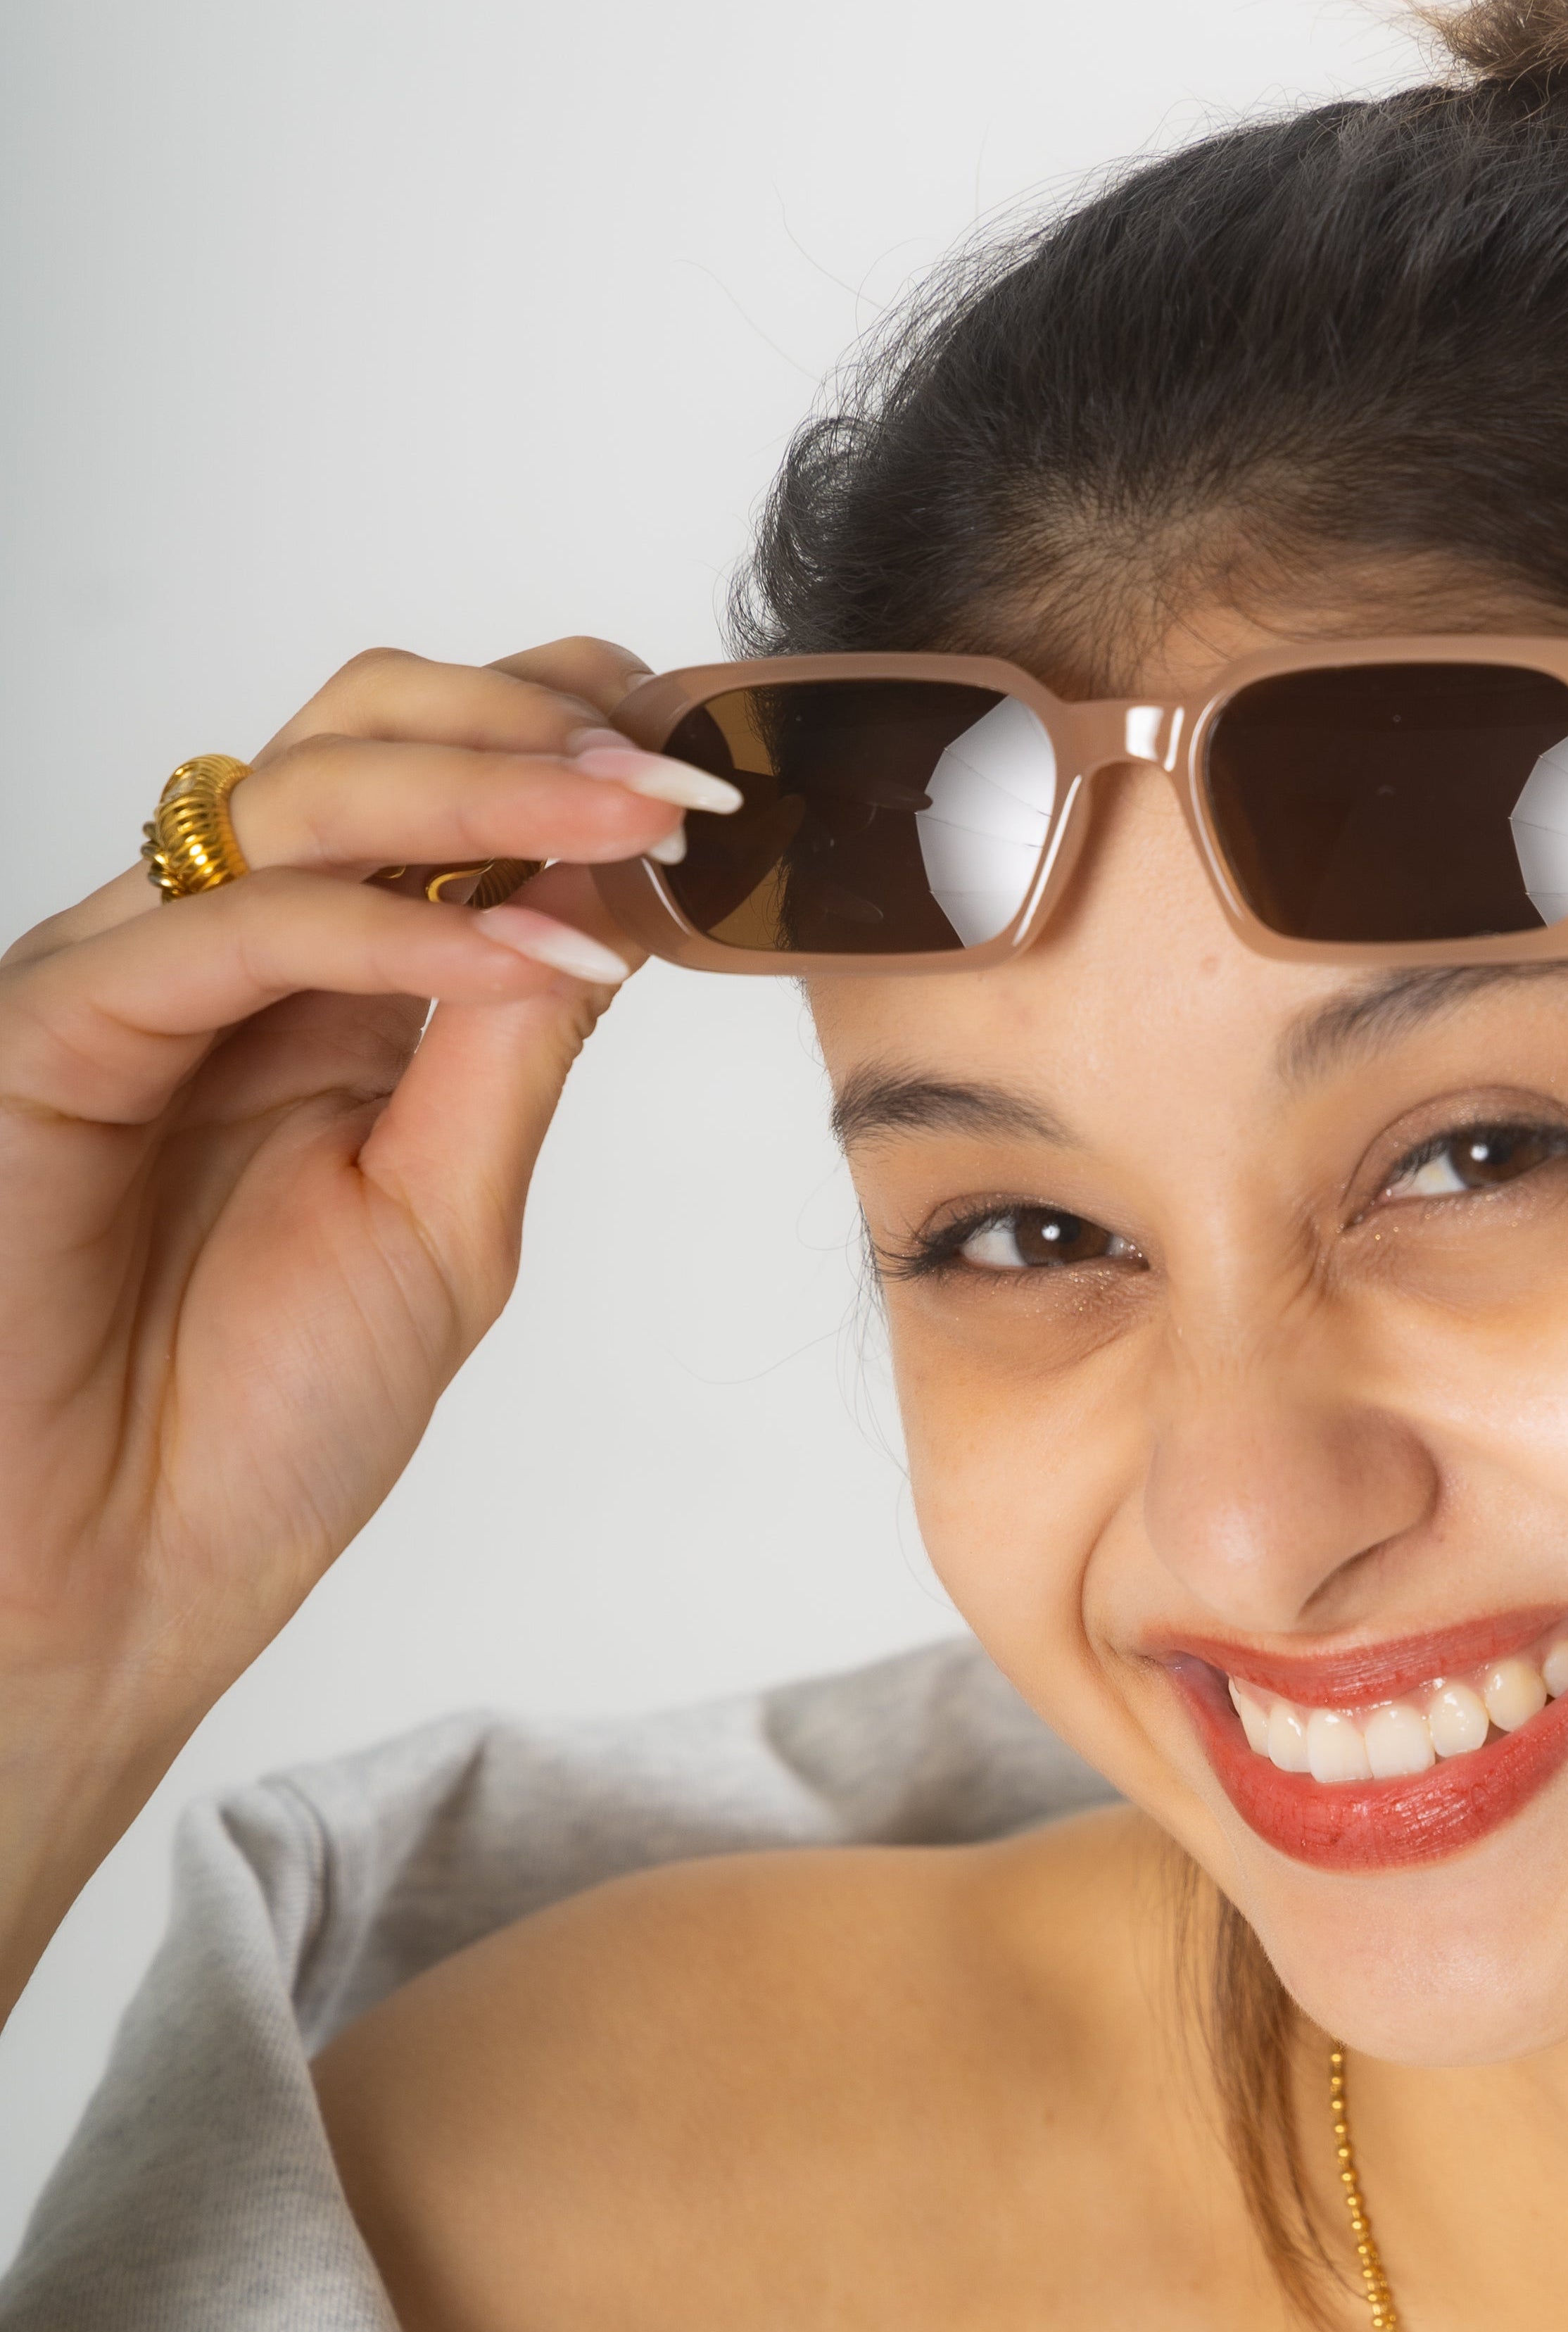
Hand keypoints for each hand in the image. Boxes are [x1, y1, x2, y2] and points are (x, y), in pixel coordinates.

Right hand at [0, 636, 721, 2017]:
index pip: (436, 791)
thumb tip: (605, 902)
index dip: (566, 747)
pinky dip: (387, 925)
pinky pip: (226, 933)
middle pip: (359, 736)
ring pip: (295, 795)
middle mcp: (220, 957)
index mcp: (324, 992)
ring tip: (643, 820)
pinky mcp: (45, 1034)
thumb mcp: (446, 1219)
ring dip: (489, 789)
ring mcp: (125, 982)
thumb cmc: (255, 1427)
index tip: (720, 771)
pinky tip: (531, 949)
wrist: (106, 1586)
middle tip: (689, 773)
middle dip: (536, 728)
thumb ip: (505, 1052)